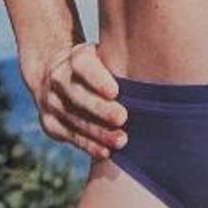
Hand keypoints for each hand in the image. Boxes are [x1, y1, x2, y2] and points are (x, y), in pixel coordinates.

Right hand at [31, 41, 126, 161]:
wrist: (58, 74)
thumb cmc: (99, 67)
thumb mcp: (107, 56)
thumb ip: (124, 63)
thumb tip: (157, 66)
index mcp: (74, 58)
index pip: (83, 66)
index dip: (97, 79)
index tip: (115, 92)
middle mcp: (59, 78)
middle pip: (78, 95)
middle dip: (100, 109)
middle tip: (123, 118)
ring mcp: (51, 102)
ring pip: (74, 119)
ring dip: (98, 132)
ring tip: (121, 140)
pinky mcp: (50, 123)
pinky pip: (69, 136)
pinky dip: (88, 145)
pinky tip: (105, 152)